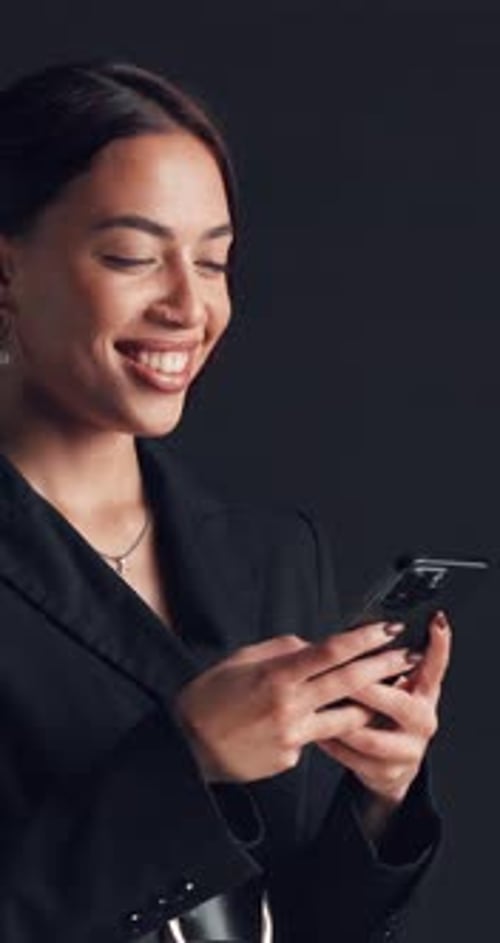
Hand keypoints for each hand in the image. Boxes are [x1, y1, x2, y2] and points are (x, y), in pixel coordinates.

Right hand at [175, 620, 418, 782]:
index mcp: (276, 675)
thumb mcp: (242, 659)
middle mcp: (288, 706)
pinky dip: (322, 726)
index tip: (386, 629)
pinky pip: (317, 738)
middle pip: (349, 682)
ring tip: (388, 690)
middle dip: (384, 666)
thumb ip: (282, 649)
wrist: (187, 746)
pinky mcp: (291, 759)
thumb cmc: (210, 698)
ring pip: (346, 718)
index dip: (364, 639)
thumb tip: (312, 645)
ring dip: (370, 703)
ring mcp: (292, 737)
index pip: (331, 652)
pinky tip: (314, 720)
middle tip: (406, 655)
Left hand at [315, 611, 451, 807]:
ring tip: (317, 705)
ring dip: (340, 719)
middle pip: (398, 703)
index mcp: (426, 693)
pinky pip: (351, 756)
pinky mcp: (385, 772)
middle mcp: (422, 721)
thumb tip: (361, 633)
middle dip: (367, 689)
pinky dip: (330, 742)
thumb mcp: (396, 686)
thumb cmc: (388, 713)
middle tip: (342, 675)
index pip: (435, 666)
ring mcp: (407, 750)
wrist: (393, 765)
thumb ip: (386, 665)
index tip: (434, 623)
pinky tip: (314, 730)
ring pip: (369, 736)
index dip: (438, 645)